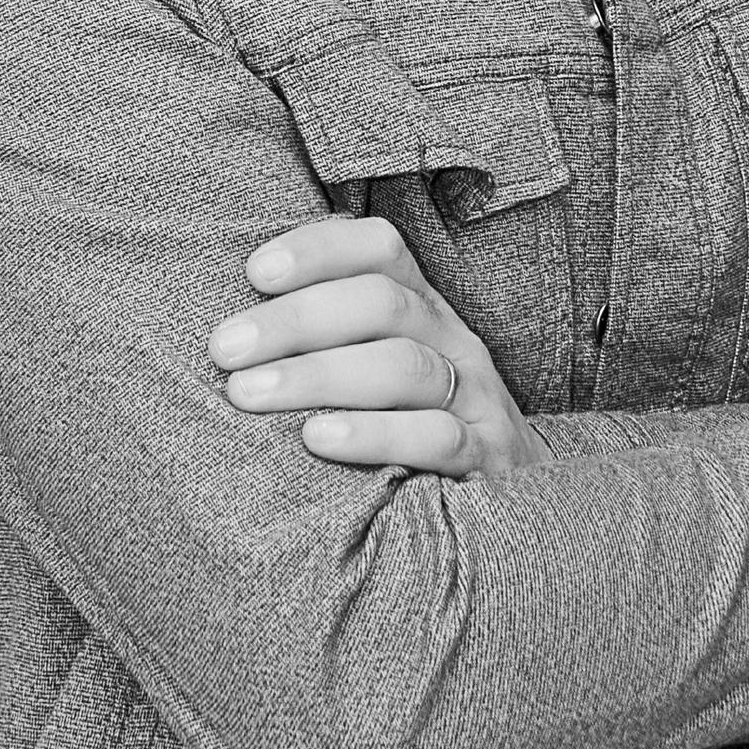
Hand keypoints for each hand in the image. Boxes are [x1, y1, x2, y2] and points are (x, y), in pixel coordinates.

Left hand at [208, 215, 550, 478]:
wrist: (524, 499)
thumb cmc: (414, 425)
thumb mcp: (381, 367)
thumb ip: (325, 340)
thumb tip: (227, 330)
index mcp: (422, 307)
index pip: (380, 249)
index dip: (319, 250)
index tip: (254, 273)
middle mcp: (452, 340)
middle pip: (382, 303)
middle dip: (295, 320)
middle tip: (224, 349)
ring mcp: (475, 398)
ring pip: (404, 367)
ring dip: (318, 375)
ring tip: (247, 394)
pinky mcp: (487, 458)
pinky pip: (437, 438)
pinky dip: (376, 435)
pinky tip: (319, 438)